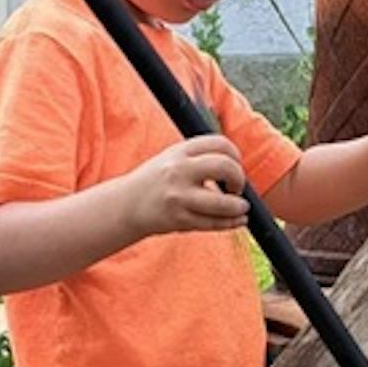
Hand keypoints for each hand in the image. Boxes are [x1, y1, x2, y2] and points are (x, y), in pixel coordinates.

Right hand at [118, 134, 249, 238]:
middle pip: (226, 167)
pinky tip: (238, 220)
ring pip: (223, 203)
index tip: (235, 165)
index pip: (220, 144)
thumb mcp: (172, 158)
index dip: (235, 155)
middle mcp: (179, 171)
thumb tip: (236, 166)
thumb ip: (199, 157)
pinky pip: (213, 223)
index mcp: (179, 151)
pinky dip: (231, 223)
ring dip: (239, 207)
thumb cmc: (156, 181)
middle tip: (236, 187)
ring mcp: (179, 197)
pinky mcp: (180, 220)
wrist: (126, 205)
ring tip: (241, 207)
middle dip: (239, 178)